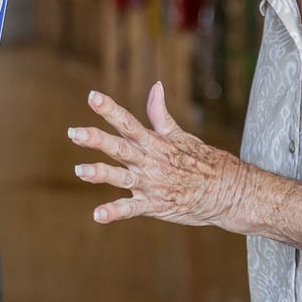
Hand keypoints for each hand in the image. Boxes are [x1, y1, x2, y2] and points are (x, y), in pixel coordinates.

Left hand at [69, 82, 244, 226]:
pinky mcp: (155, 205)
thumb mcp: (180, 134)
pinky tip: (97, 215)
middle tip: (75, 132)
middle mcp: (149, 161)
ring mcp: (151, 184)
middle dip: (97, 140)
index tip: (92, 96)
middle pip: (120, 147)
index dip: (110, 109)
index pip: (128, 122)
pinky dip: (115, 212)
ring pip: (122, 177)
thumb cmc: (202, 160)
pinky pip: (132, 209)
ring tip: (80, 171)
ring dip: (101, 174)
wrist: (227, 190)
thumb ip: (160, 113)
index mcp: (154, 142)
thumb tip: (155, 86)